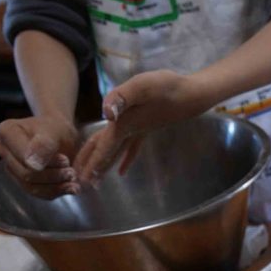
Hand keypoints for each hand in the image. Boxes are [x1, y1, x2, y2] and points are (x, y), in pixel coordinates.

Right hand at [0, 113, 79, 198]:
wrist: (62, 137)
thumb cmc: (56, 129)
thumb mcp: (54, 131)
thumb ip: (44, 144)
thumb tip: (33, 164)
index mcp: (7, 132)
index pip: (23, 157)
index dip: (46, 163)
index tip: (66, 161)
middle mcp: (4, 150)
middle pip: (26, 174)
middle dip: (53, 176)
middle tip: (72, 172)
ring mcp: (11, 167)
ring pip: (31, 186)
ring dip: (56, 186)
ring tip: (73, 180)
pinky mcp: (22, 180)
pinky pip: (37, 192)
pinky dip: (56, 192)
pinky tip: (71, 188)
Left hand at [74, 70, 207, 183]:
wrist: (190, 94)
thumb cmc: (167, 87)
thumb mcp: (142, 86)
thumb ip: (122, 97)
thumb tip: (107, 114)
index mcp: (124, 123)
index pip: (104, 146)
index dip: (92, 162)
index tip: (82, 180)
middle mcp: (129, 131)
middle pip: (106, 152)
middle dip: (93, 168)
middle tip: (81, 184)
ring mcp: (138, 132)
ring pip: (116, 153)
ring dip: (104, 167)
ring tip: (95, 182)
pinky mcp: (145, 128)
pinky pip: (131, 148)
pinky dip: (124, 160)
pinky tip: (121, 172)